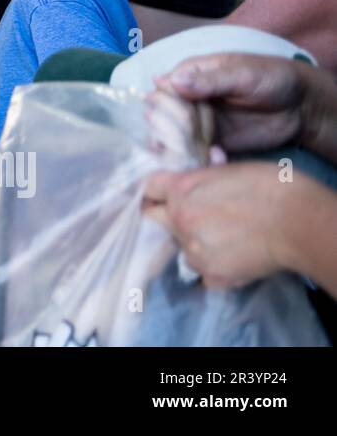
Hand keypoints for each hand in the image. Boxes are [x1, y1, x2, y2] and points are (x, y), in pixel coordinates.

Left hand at [142, 162, 306, 288]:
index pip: (148, 189)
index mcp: (180, 190)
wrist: (297, 221)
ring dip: (194, 244)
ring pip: (181, 248)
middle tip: (194, 218)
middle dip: (169, 217)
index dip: (156, 192)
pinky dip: (214, 268)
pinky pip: (203, 273)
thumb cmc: (268, 186)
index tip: (162, 196)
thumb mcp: (226, 170)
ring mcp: (193, 250)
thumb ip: (201, 178)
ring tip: (224, 240)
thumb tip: (200, 174)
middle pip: (155, 219)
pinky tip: (233, 258)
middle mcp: (178, 220)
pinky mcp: (212, 275)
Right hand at [154, 53, 330, 153]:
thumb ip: (210, 80)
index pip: (162, 91)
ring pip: (171, 137)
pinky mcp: (209, 143)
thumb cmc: (272, 79)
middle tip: (195, 139)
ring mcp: (196, 122)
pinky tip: (218, 158)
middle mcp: (187, 99)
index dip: (168, 106)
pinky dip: (198, 160)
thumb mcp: (243, 75)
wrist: (301, 107)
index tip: (186, 118)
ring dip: (181, 148)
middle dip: (173, 130)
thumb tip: (173, 81)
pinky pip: (191, 153)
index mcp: (190, 74)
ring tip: (204, 153)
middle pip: (161, 116)